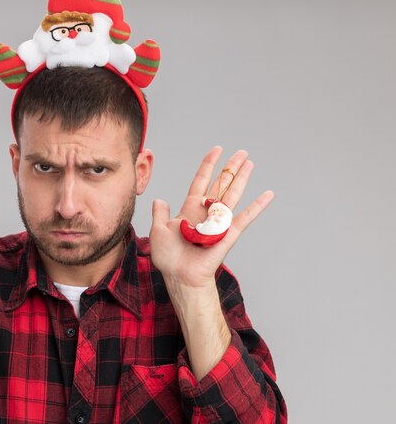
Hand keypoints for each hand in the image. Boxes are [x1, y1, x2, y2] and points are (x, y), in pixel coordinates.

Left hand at [150, 146, 272, 288]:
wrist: (179, 276)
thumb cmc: (168, 257)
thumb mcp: (158, 230)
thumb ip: (160, 213)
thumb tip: (159, 200)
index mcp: (190, 209)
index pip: (201, 181)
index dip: (208, 166)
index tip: (217, 150)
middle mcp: (206, 212)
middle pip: (221, 184)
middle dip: (230, 168)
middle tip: (242, 153)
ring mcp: (218, 222)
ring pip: (232, 194)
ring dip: (242, 178)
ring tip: (250, 162)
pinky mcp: (228, 233)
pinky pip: (244, 217)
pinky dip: (257, 206)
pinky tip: (268, 194)